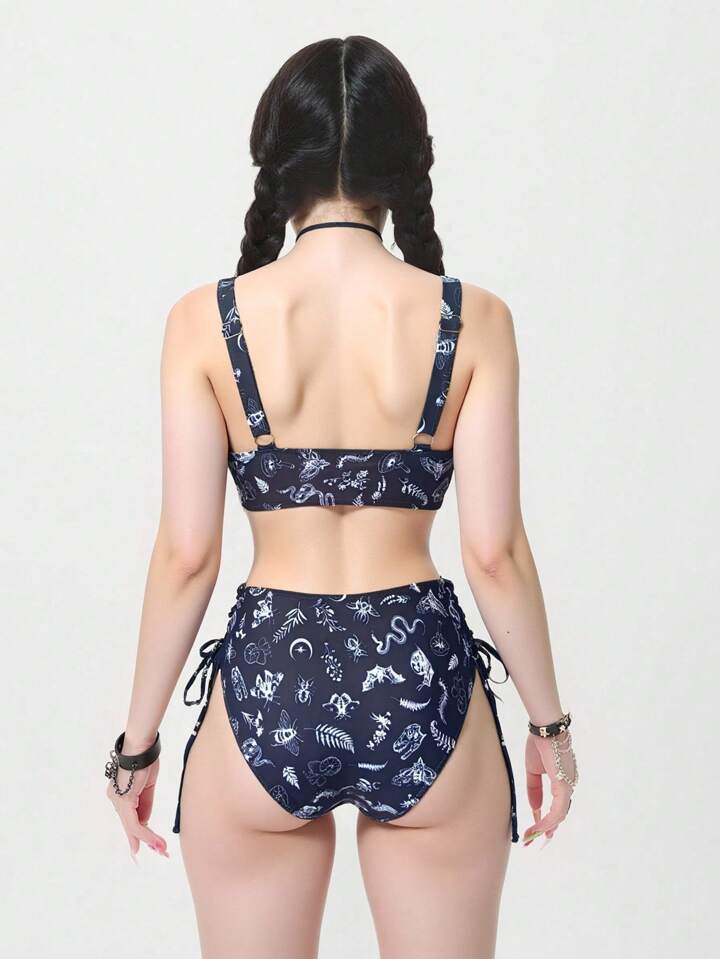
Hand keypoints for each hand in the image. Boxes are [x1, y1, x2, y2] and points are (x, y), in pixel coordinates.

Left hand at [106, 752, 168, 860]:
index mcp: (120, 794)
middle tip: (157, 851)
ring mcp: (118, 802)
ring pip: (132, 827)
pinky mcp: (124, 802)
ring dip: (149, 840)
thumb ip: (145, 804)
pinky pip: (135, 823)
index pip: (130, 817)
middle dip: (143, 840)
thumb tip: (145, 823)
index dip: (138, 832)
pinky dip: (147, 833)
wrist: (141, 747)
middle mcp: (115, 799)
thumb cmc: (145, 760)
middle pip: (130, 825)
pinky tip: (156, 841)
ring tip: (162, 849)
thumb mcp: (147, 786)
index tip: (146, 844)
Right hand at [522, 729, 576, 846]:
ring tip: (530, 838)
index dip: (546, 819)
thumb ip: (534, 789)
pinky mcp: (564, 787)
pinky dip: (546, 822)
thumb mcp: (533, 770)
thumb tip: (534, 808)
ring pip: (558, 816)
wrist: (544, 729)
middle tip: (531, 840)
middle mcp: (569, 785)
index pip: (557, 805)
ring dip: (543, 829)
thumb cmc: (539, 743)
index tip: (535, 830)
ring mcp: (568, 787)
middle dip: (545, 829)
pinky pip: (556, 811)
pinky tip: (536, 828)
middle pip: (559, 814)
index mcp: (563, 780)